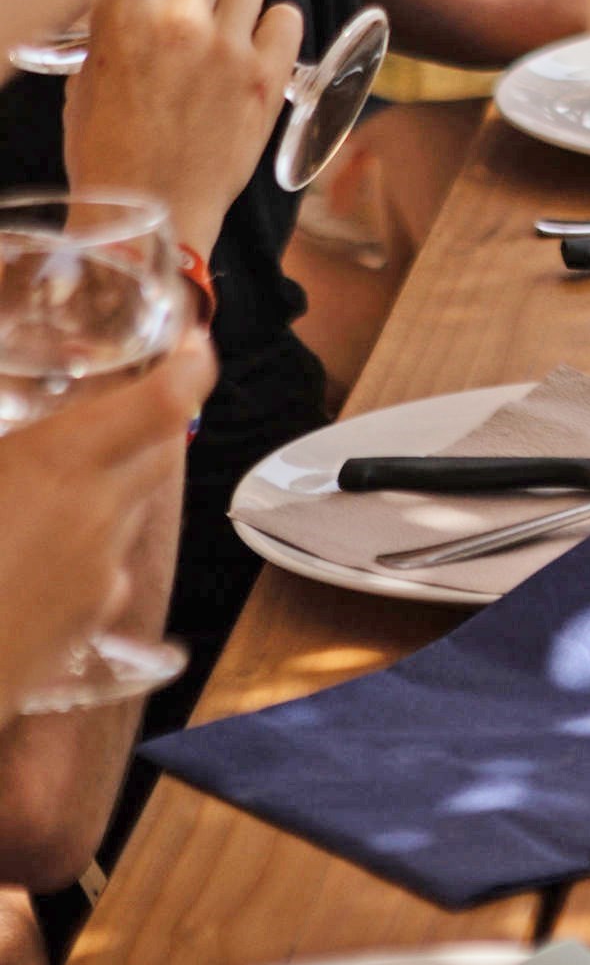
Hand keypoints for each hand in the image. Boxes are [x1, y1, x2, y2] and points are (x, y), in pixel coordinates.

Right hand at [0, 337, 213, 726]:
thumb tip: (27, 438)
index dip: (192, 366)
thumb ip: (9, 434)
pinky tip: (35, 555)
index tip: (196, 344)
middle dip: (156, 423)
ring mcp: (102, 572)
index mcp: (64, 461)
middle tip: (122, 406)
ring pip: (133, 509)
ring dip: (115, 487)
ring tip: (55, 486)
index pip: (165, 401)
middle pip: (164, 451)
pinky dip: (89, 547)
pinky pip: (108, 565)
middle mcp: (101, 511)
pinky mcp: (91, 620)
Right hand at [64, 0, 302, 256]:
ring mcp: (228, 47)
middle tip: (192, 3)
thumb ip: (114, 30)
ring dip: (236, 2)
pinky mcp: (268, 77)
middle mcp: (178, 19)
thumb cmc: (109, 153)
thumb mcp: (88, 80)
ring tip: (223, 34)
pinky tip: (256, 50)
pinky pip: (287, 16)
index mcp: (122, 16)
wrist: (153, 215)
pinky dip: (274, 29)